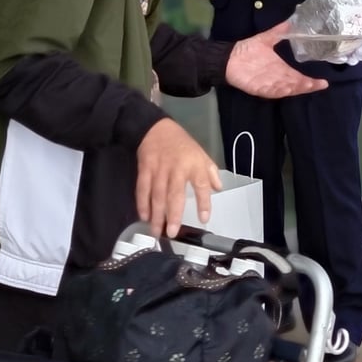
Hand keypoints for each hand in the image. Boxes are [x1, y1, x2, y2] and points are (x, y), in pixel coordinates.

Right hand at [136, 118, 221, 237]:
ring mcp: (159, 170)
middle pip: (174, 194)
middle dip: (173, 215)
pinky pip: (143, 190)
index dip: (204, 203)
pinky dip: (142, 204)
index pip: (202, 185)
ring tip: (157, 231)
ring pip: (157, 196)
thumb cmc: (182, 144)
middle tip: (172, 232)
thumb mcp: (201, 154)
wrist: (156, 129)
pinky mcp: (144, 170)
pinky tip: (144, 216)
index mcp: (194, 164)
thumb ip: (211, 172)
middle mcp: (177, 169)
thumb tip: (218, 188)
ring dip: (156, 215)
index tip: (204, 218)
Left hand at [227, 21, 328, 96]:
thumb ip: (279, 31)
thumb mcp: (266, 38)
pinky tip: (288, 89)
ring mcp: (268, 84)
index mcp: (281, 69)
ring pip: (285, 89)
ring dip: (295, 88)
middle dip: (306, 86)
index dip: (311, 81)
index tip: (324, 82)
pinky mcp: (258, 88)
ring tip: (306, 86)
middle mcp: (277, 78)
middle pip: (295, 85)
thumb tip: (291, 21)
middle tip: (317, 84)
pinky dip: (279, 90)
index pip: (299, 77)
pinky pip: (270, 91)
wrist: (229, 58)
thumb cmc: (248, 50)